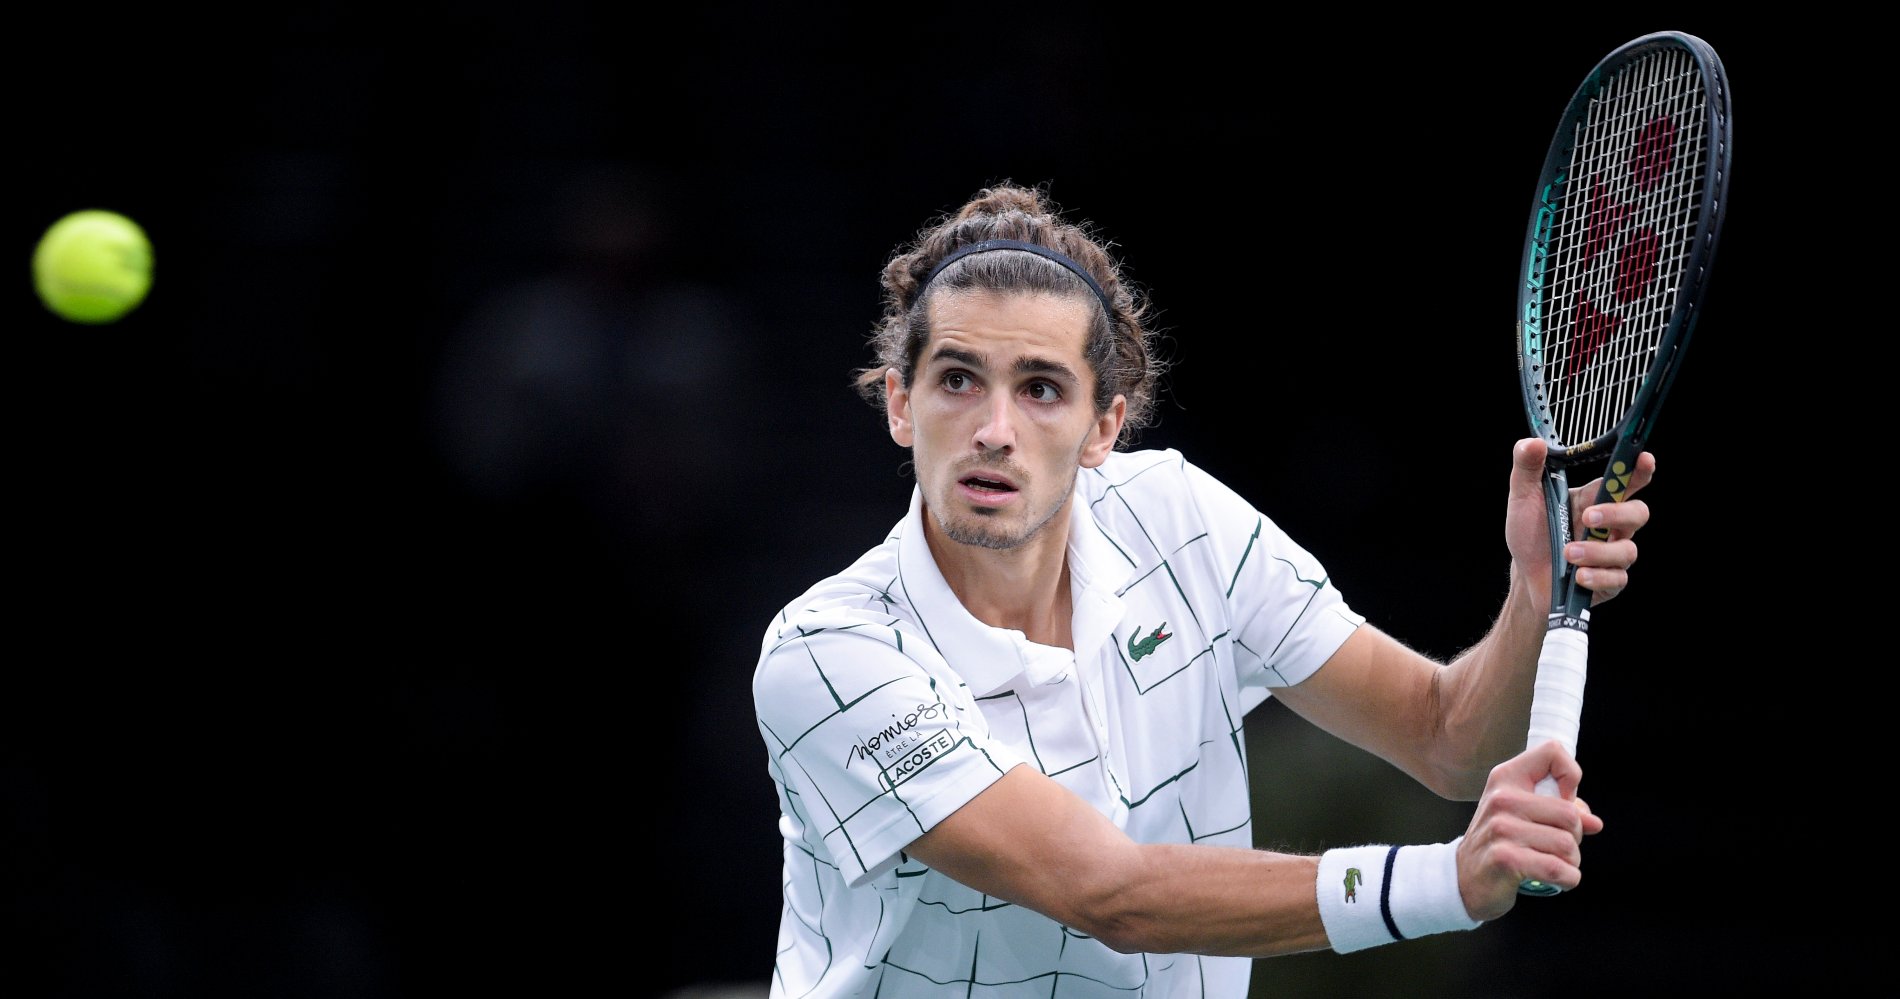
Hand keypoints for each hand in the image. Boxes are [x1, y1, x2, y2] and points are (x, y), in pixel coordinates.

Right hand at [1455, 739, 1604, 921]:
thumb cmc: (1498, 843)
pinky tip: (1557, 880)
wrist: (1463, 878)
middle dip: (1575, 837)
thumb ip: (1559, 811)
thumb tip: (1594, 822)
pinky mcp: (1506, 859)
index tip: (1565, 799)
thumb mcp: (1522, 815)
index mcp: (1507, 778)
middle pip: (1570, 814)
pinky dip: (1568, 878)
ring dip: (1571, 862)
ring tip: (1553, 864)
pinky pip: (1558, 869)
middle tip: (1557, 846)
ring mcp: (1501, 828)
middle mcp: (1502, 799)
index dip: (1571, 775)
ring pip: (1567, 845)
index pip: (1552, 752)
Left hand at [1505, 438, 1654, 605]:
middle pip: (1638, 513)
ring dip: (1597, 552)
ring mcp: (1611, 555)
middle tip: (1589, 517)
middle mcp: (1609, 526)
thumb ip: (1527, 469)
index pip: (1624, 481)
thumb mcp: (1523, 499)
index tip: (1644, 459)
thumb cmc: (1530, 535)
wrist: (1525, 578)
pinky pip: (1617, 579)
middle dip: (1618, 514)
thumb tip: (1533, 442)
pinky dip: (1598, 577)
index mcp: (1593, 500)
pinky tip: (1578, 576)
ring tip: (1567, 554)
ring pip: (1627, 551)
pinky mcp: (1609, 582)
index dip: (1639, 470)